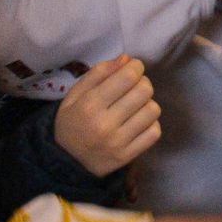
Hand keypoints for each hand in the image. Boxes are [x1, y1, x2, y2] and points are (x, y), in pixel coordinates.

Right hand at [53, 55, 160, 175]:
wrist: (66, 162)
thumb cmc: (71, 122)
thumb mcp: (74, 94)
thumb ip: (98, 73)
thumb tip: (125, 59)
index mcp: (90, 104)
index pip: (128, 76)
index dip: (136, 67)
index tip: (132, 69)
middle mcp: (105, 124)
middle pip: (144, 91)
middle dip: (143, 82)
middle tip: (134, 87)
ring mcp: (118, 142)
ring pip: (153, 110)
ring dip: (147, 103)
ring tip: (136, 106)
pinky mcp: (127, 157)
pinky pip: (154, 133)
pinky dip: (150, 123)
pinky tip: (138, 122)